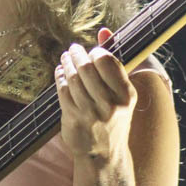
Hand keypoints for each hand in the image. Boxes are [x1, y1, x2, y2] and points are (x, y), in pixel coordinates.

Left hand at [55, 28, 136, 159]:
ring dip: (66, 63)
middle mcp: (109, 104)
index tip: (92, 51)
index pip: (107, 62)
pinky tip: (60, 72)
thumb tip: (103, 31)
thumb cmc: (114, 117)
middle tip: (73, 50)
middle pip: (87, 68)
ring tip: (65, 57)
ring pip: (72, 77)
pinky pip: (62, 90)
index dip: (96, 52)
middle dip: (77, 54)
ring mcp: (89, 112)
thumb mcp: (122, 93)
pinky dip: (59, 77)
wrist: (104, 154)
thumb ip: (113, 61)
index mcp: (126, 95)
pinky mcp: (72, 118)